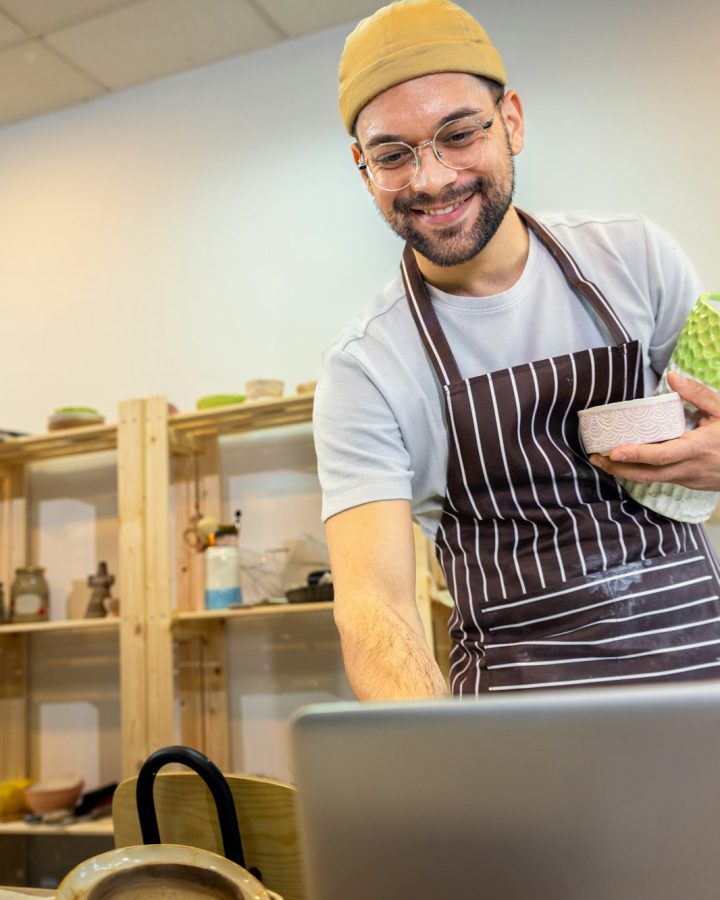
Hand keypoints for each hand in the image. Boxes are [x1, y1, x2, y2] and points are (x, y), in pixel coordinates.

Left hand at [589, 372, 719, 490]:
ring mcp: (690, 479)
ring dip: (627, 472)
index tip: (612, 450)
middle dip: (618, 468)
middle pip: (646, 474)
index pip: (659, 455)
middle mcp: (690, 468)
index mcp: (697, 448)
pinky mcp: (691, 484)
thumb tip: (671, 376)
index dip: (634, 454)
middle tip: (596, 458)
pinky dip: (643, 473)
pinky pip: (662, 479)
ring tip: (605, 461)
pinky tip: (629, 464)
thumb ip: (697, 394)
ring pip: (652, 480)